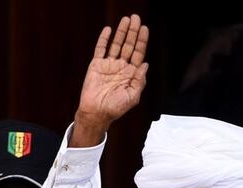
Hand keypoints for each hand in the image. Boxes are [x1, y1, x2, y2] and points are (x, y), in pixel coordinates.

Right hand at [71, 14, 148, 146]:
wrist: (96, 113)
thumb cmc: (115, 108)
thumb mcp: (133, 97)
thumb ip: (140, 81)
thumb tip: (145, 64)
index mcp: (131, 74)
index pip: (138, 54)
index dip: (142, 41)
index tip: (144, 29)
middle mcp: (121, 67)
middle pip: (129, 45)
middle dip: (133, 32)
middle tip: (136, 18)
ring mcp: (109, 65)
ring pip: (116, 44)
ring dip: (121, 32)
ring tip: (126, 20)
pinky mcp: (97, 65)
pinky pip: (100, 49)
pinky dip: (104, 39)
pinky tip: (109, 30)